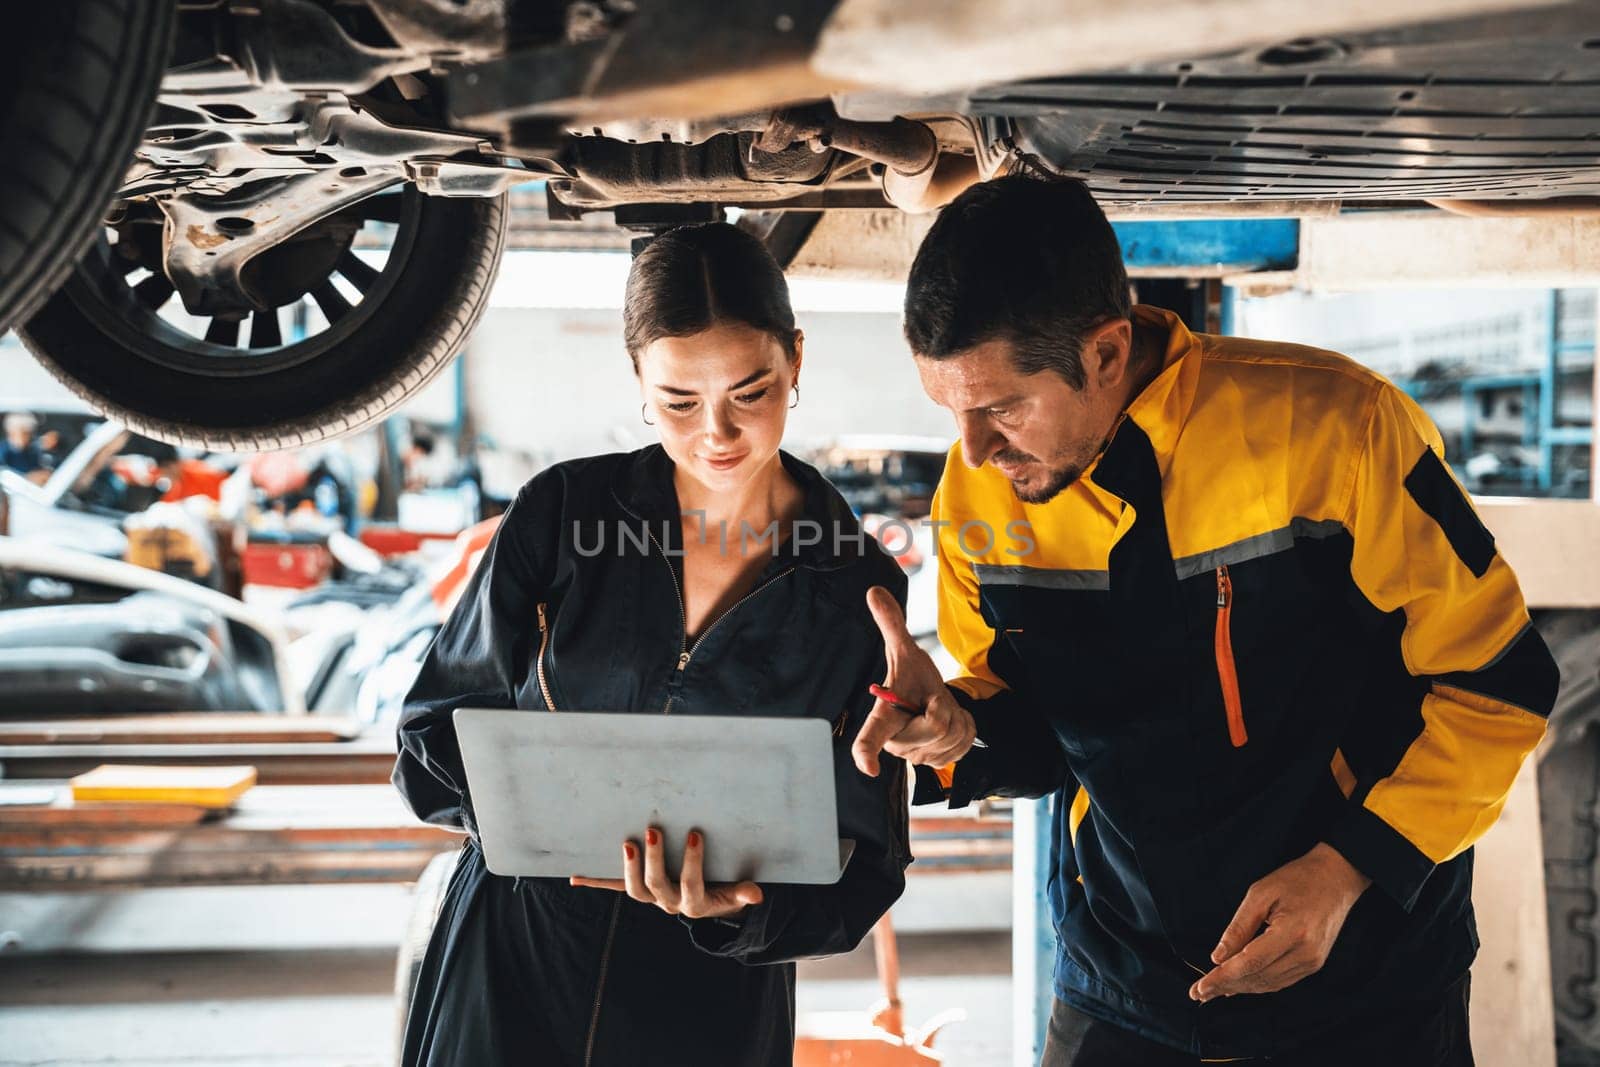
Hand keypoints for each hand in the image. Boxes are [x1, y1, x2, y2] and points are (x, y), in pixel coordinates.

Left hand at [570, 827, 762, 919]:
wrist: (709, 906)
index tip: (694, 834)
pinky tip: (575, 877)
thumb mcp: (735, 894)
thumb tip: (757, 894)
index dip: (691, 862)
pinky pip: (614, 889)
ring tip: (627, 843)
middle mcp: (670, 902)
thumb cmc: (725, 891)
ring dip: (627, 869)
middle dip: (653, 860)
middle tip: (652, 832)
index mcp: (695, 903)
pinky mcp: (640, 891)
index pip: (692, 883)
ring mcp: (652, 897)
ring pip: (635, 891)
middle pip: (656, 887)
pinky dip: (595, 883)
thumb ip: (742, 893)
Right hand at [851, 585, 977, 776]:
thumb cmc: (912, 677)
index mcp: (882, 717)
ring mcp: (916, 757)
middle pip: (937, 727)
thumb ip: (890, 622)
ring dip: (957, 717)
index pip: (868, 738)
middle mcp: (895, 743)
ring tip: (939, 709)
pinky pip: (963, 747)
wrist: (928, 698)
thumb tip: (874, 591)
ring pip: (953, 738)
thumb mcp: (904, 649)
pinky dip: (965, 729)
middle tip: (932, 699)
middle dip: (946, 706)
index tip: (870, 768)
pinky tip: (950, 721)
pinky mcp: (935, 763)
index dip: (866, 754)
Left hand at [1189, 843, 1371, 1001]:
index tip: (1199, 987)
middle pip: (1258, 978)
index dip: (1222, 977)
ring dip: (1240, 989)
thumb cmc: (1297, 879)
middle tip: (1199, 993)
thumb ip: (1238, 927)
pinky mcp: (1313, 964)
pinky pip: (1280, 981)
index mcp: (1293, 932)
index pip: (1250, 963)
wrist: (1336, 878)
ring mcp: (1312, 962)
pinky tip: (1239, 985)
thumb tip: (1218, 957)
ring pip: (1268, 984)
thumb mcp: (1260, 893)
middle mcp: (1306, 953)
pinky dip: (1257, 984)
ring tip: (1213, 991)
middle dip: (1226, 987)